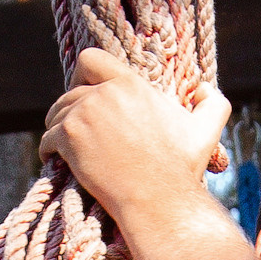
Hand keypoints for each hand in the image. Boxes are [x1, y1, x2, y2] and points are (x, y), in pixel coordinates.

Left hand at [40, 48, 230, 249]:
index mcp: (130, 84)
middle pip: (69, 92)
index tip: (84, 92)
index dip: (82, 75)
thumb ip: (213, 102)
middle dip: (70, 110)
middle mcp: (104, 93)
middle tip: (76, 130)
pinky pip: (47, 138)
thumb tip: (203, 87)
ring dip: (57, 129)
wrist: (159, 200)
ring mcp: (84, 114)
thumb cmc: (180, 170)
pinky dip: (48, 149)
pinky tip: (54, 158)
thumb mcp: (206, 131)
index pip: (90, 59)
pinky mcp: (69, 138)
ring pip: (55, 114)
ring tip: (66, 146)